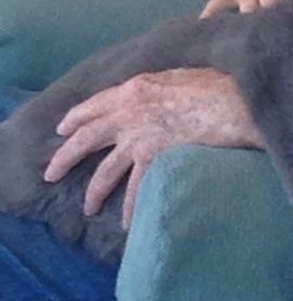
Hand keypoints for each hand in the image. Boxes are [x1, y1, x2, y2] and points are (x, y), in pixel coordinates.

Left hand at [44, 67, 264, 227]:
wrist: (233, 104)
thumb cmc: (218, 86)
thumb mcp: (180, 76)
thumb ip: (161, 87)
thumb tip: (158, 96)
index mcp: (135, 88)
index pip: (95, 105)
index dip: (76, 117)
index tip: (63, 128)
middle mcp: (129, 112)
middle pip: (86, 139)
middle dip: (65, 157)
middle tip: (51, 173)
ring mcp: (139, 138)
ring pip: (105, 171)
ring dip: (94, 192)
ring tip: (89, 208)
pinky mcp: (155, 159)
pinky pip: (136, 190)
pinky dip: (131, 209)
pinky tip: (127, 224)